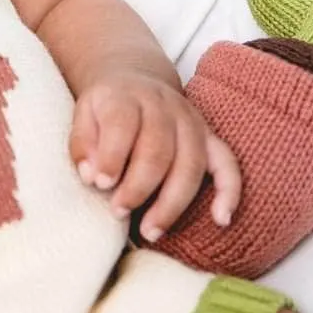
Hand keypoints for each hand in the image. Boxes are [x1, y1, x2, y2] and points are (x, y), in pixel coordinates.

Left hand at [69, 70, 240, 242]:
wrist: (134, 81)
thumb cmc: (107, 108)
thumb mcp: (83, 114)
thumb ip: (83, 143)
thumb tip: (91, 176)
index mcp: (128, 97)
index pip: (124, 124)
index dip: (112, 157)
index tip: (100, 184)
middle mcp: (164, 106)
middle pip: (158, 149)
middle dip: (138, 187)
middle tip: (117, 211)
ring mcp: (191, 121)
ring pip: (190, 163)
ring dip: (172, 202)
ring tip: (150, 231)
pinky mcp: (209, 137)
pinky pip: (228, 164)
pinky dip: (228, 191)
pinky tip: (221, 219)